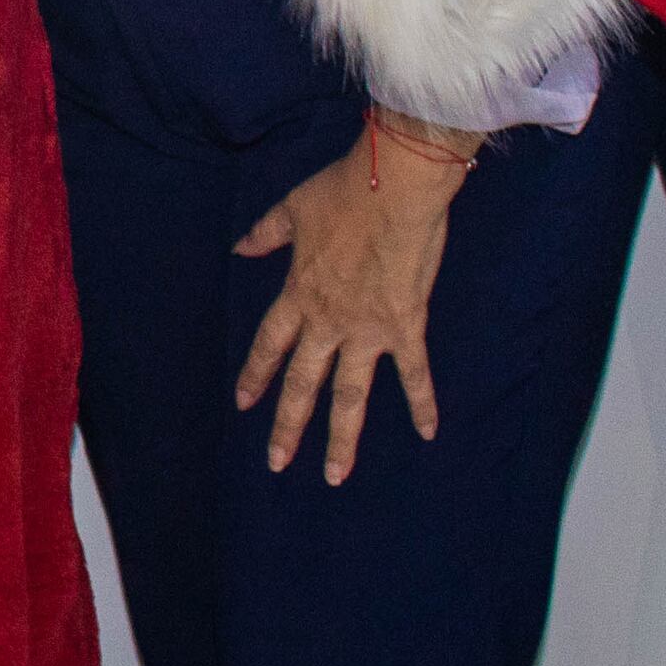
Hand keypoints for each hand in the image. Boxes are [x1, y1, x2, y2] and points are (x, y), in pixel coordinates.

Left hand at [235, 112, 474, 481]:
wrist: (393, 189)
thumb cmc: (344, 193)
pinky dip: (421, 403)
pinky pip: (414, 373)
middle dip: (288, 426)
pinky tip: (427, 433)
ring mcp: (367, 329)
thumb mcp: (292, 209)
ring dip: (341, 438)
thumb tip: (239, 248)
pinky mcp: (406, 327)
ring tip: (334, 476)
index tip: (243, 404)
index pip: (270, 344)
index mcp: (299, 294)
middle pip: (303, 383)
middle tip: (276, 462)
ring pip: (350, 395)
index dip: (255, 375)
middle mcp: (328, 321)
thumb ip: (265, 234)